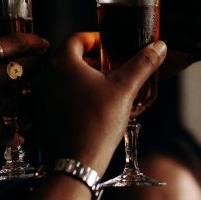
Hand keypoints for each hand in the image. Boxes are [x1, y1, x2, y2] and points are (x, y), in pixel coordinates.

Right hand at [0, 34, 49, 173]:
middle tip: (38, 79)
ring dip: (27, 106)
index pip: (14, 43)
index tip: (43, 46)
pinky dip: (18, 132)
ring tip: (25, 112)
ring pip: (26, 100)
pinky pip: (18, 128)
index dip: (33, 44)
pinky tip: (15, 134)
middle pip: (28, 68)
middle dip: (35, 73)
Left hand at [33, 32, 166, 171]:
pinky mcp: (41, 115)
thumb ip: (142, 64)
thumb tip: (159, 46)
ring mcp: (40, 97)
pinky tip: (91, 108)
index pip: (76, 38)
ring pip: (63, 79)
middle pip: (68, 58)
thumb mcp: (125, 88)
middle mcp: (46, 76)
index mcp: (62, 62)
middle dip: (91, 60)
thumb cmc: (98, 122)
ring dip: (82, 79)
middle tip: (111, 68)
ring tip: (104, 89)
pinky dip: (73, 96)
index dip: (94, 39)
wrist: (77, 161)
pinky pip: (57, 97)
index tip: (109, 46)